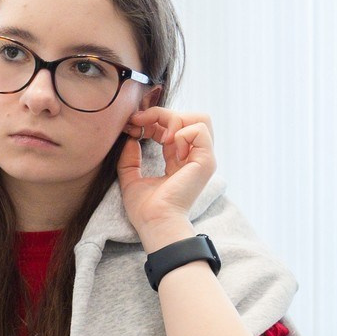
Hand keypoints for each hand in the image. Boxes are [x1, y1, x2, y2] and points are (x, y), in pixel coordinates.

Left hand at [116, 108, 216, 248]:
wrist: (155, 222)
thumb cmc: (145, 209)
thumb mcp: (131, 178)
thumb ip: (130, 158)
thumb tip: (131, 138)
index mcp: (179, 159)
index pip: (172, 127)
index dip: (152, 119)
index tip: (132, 124)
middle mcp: (193, 156)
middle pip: (188, 116)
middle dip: (162, 114)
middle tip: (141, 123)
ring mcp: (202, 158)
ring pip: (200, 118)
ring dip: (175, 120)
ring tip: (161, 137)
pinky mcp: (206, 161)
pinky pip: (199, 130)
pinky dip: (182, 132)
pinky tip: (171, 147)